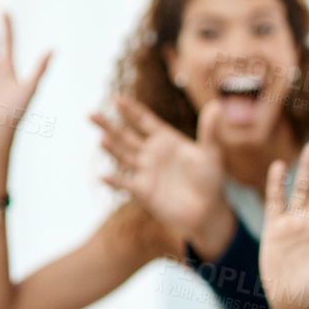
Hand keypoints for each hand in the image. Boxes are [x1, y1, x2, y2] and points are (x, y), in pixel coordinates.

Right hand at [92, 95, 231, 254]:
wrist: (207, 210)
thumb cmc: (210, 180)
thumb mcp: (211, 153)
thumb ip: (210, 131)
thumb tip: (217, 106)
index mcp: (166, 140)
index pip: (144, 121)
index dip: (131, 110)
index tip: (116, 98)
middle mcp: (151, 153)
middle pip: (125, 135)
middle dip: (109, 125)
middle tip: (91, 113)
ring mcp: (145, 171)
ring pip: (123, 156)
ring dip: (112, 149)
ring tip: (101, 138)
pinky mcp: (143, 190)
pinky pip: (125, 183)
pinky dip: (114, 180)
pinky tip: (103, 176)